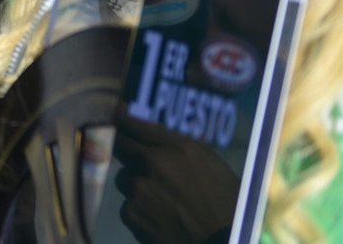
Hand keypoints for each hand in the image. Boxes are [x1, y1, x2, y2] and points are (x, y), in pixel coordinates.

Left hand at [112, 113, 239, 243]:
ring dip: (135, 183)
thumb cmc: (226, 201)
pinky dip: (138, 209)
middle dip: (125, 148)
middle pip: (122, 145)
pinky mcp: (131, 213)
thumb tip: (159, 137)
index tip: (115, 112)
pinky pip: (127, 205)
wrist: (223, 239)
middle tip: (132, 154)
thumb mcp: (209, 162)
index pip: (136, 121)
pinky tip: (156, 216)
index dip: (122, 115)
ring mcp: (139, 188)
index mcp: (177, 147)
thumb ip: (180, 146)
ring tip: (157, 196)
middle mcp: (152, 162)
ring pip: (124, 178)